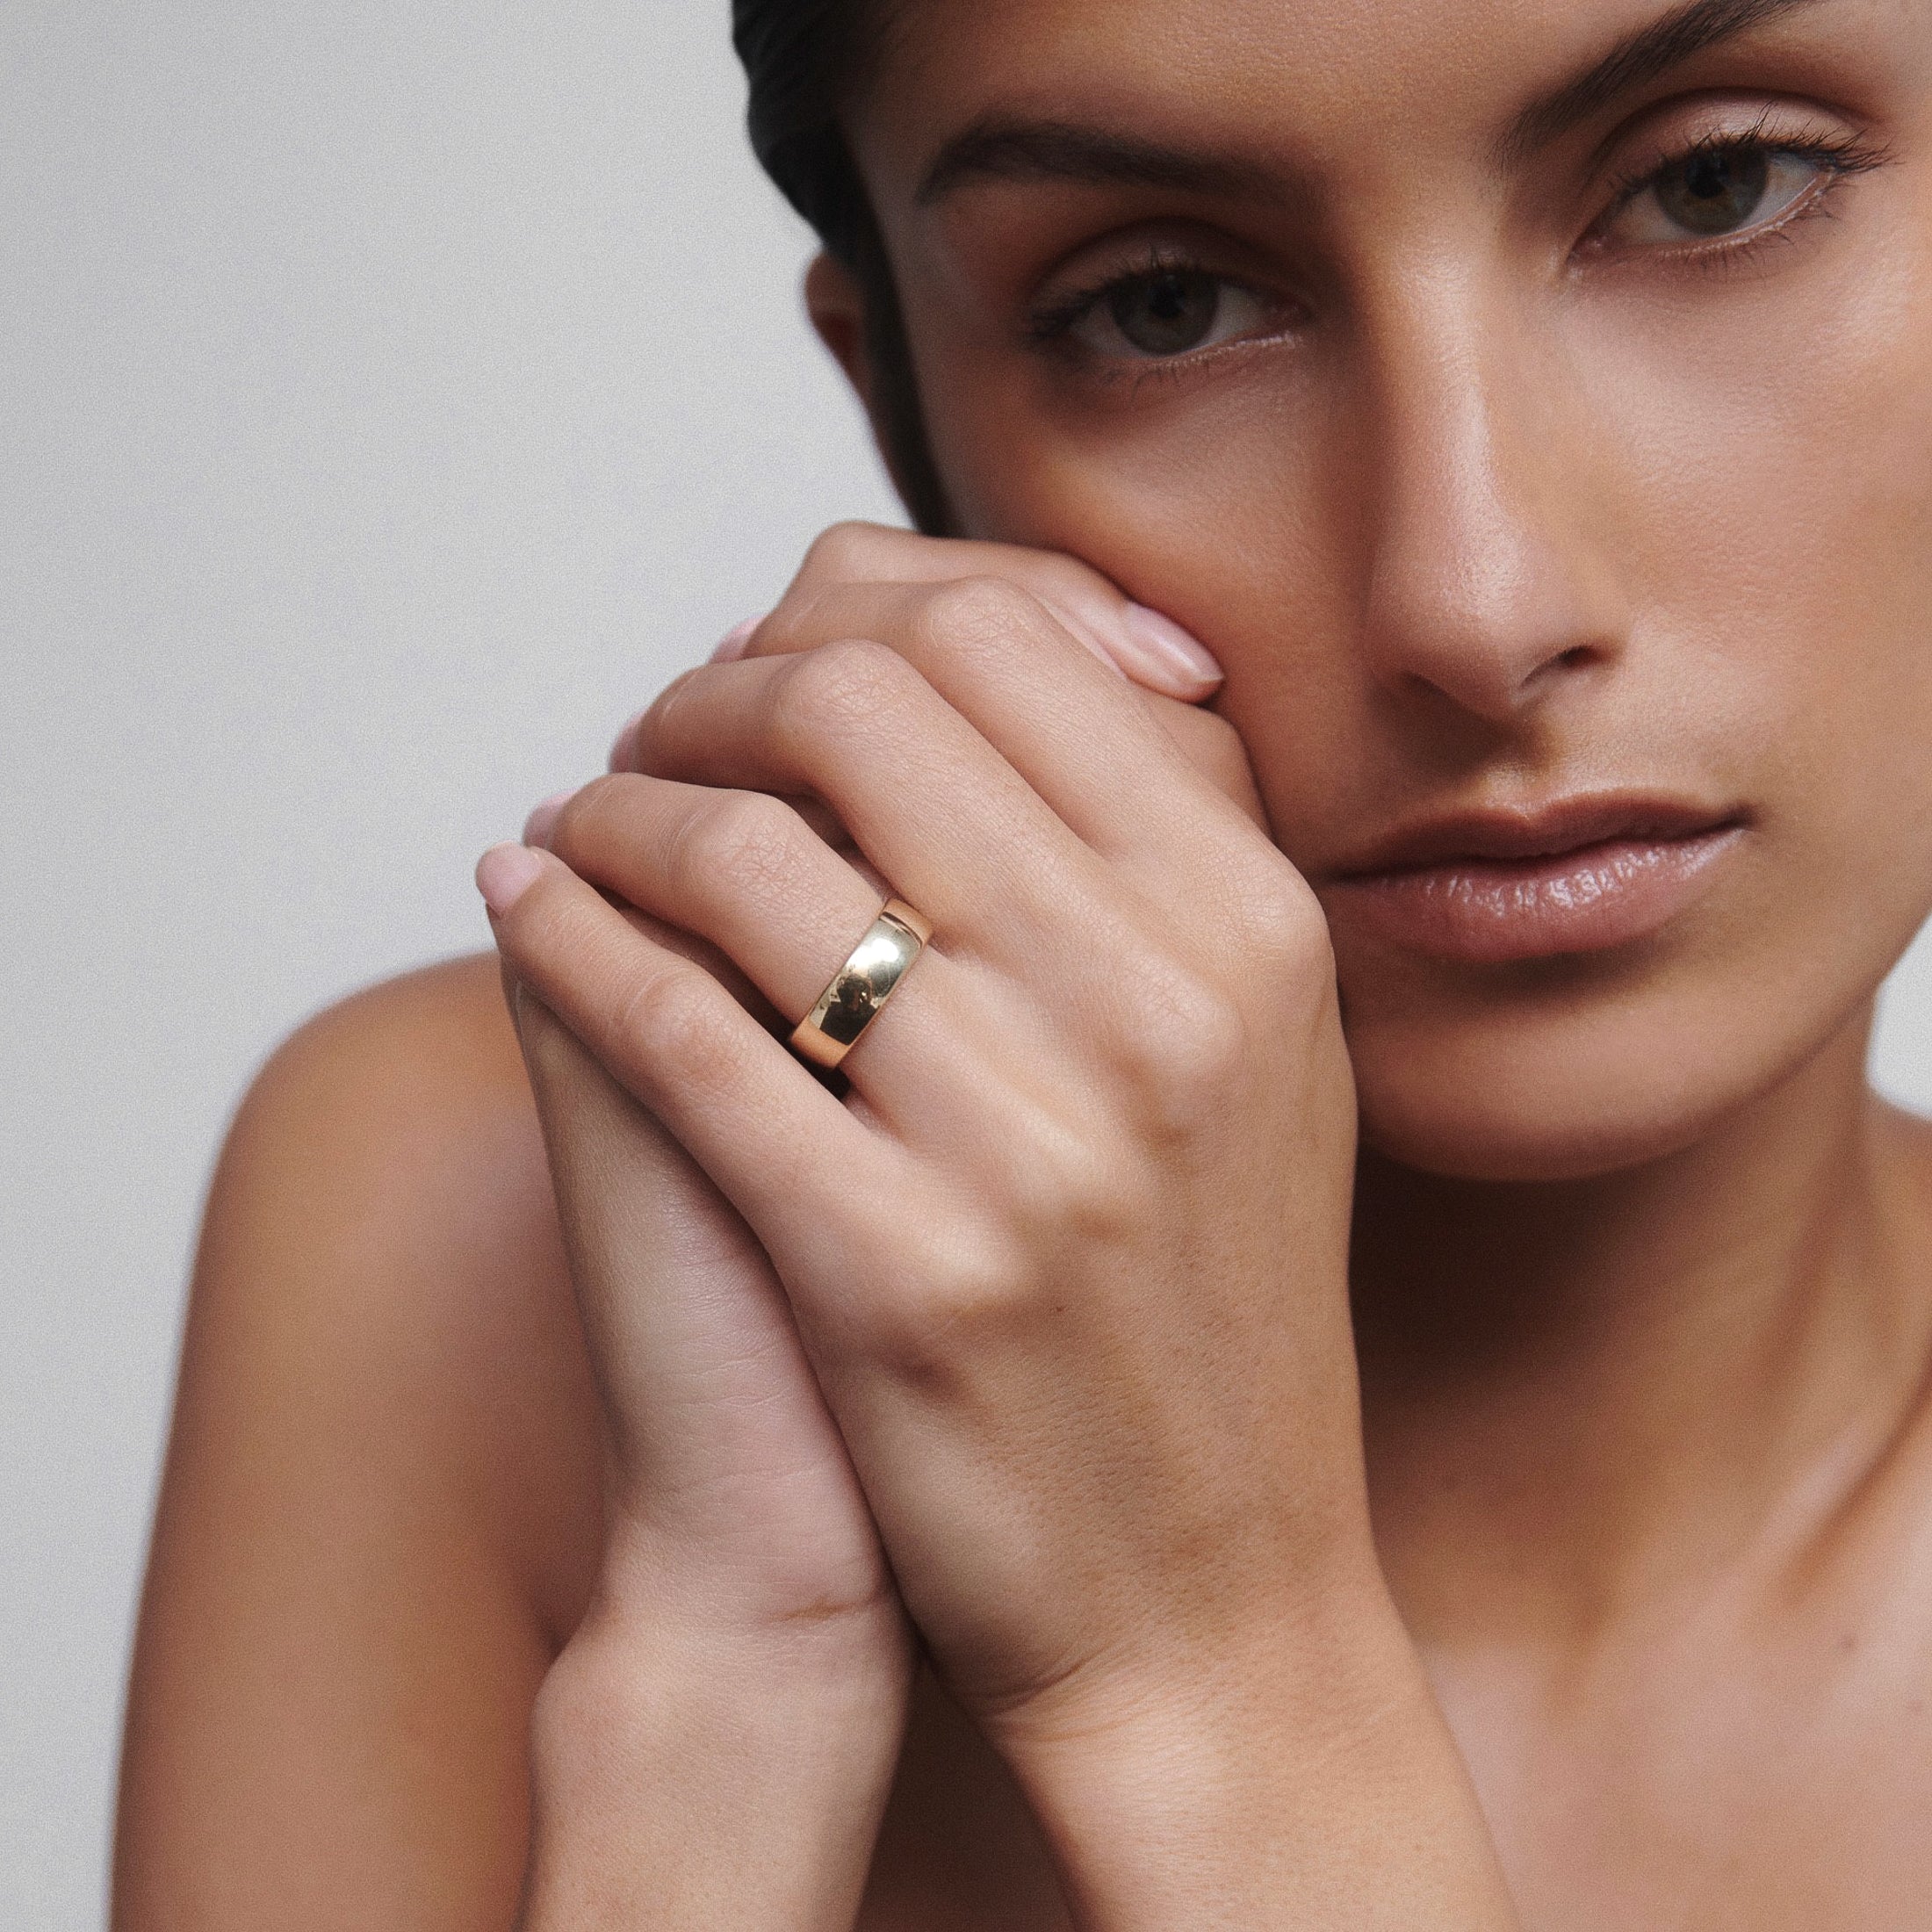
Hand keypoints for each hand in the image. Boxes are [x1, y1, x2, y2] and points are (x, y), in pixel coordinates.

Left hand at [487, 522, 1370, 1741]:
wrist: (1213, 1601)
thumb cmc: (1213, 1314)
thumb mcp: (1258, 1056)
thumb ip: (1151, 852)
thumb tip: (976, 662)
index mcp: (1251, 924)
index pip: (1011, 637)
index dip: (847, 619)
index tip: (771, 671)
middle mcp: (1158, 1006)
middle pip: (868, 705)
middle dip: (718, 690)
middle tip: (662, 737)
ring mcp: (1031, 1144)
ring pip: (750, 855)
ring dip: (623, 809)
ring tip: (589, 827)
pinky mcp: (899, 1274)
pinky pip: (680, 1031)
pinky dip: (571, 939)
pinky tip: (528, 907)